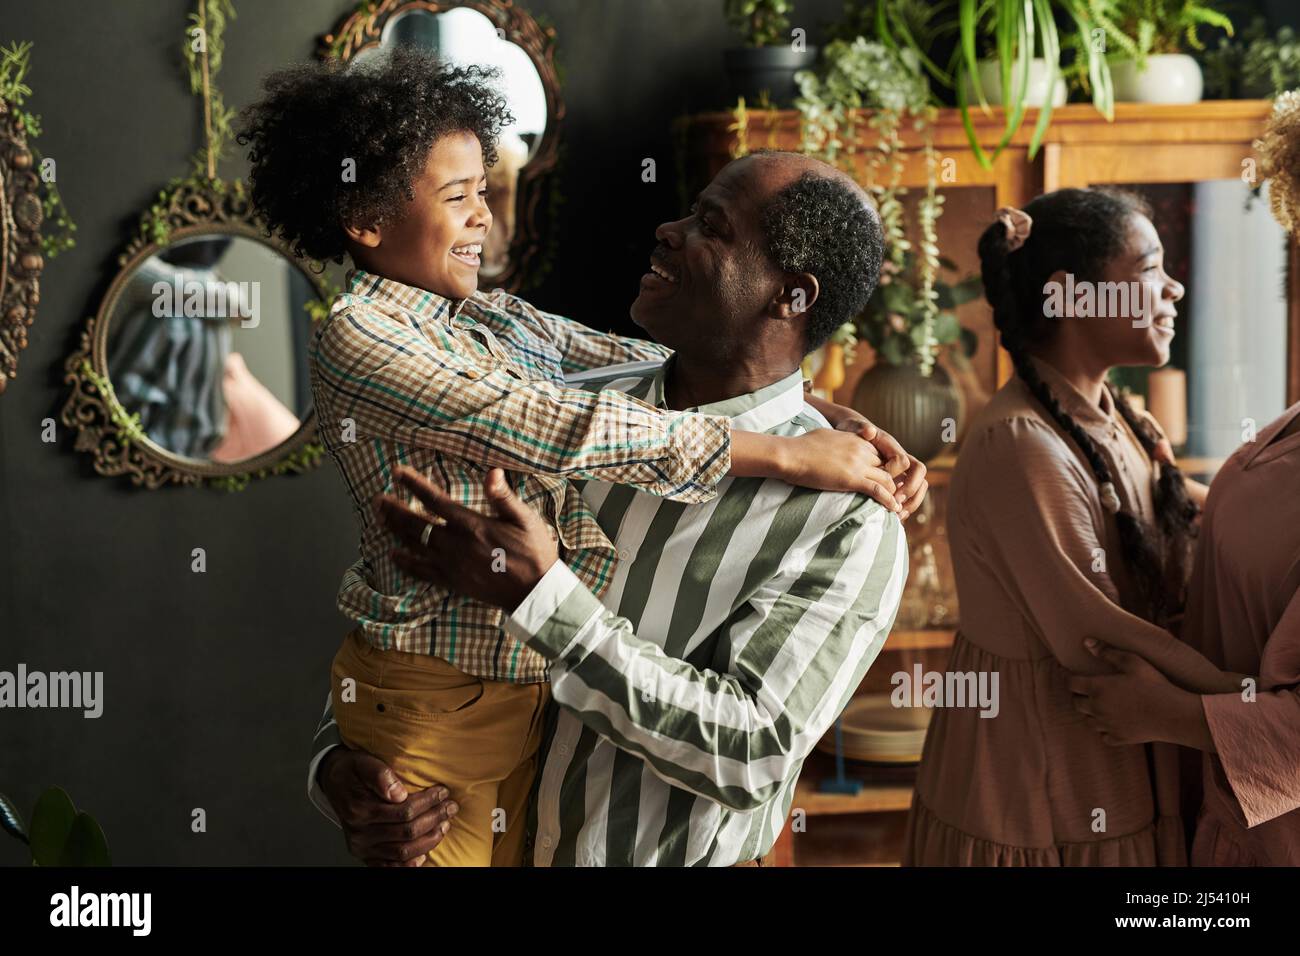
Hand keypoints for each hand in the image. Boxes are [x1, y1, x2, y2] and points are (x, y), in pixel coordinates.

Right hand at [317, 747, 458, 866]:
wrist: (333, 782)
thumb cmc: (352, 770)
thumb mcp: (363, 762)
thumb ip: (379, 774)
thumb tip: (399, 793)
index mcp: (360, 810)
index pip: (404, 811)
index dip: (428, 803)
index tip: (443, 792)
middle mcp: (359, 833)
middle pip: (407, 832)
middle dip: (434, 819)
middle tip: (451, 807)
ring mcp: (362, 847)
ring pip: (403, 852)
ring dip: (429, 841)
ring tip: (444, 825)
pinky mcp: (365, 855)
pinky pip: (389, 867)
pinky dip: (408, 864)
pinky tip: (424, 856)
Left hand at [376, 466, 557, 611]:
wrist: (535, 592)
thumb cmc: (534, 552)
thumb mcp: (526, 519)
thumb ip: (504, 496)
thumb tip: (491, 472)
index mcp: (473, 525)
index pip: (435, 501)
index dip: (414, 485)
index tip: (396, 472)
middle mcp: (456, 545)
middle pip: (416, 524)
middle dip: (395, 510)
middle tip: (378, 499)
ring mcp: (451, 565)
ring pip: (414, 545)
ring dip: (395, 531)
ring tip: (380, 518)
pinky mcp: (452, 582)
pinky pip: (421, 572)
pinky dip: (405, 562)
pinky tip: (393, 554)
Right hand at [781, 429, 902, 514]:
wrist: (792, 454)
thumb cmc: (801, 446)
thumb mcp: (827, 436)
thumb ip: (839, 441)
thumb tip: (835, 447)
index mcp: (856, 439)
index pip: (880, 454)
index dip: (883, 468)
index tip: (882, 479)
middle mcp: (862, 450)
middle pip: (887, 467)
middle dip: (891, 481)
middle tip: (893, 495)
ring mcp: (858, 465)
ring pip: (887, 480)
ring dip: (893, 493)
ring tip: (895, 506)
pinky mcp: (852, 479)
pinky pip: (878, 491)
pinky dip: (889, 501)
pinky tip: (894, 510)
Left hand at [834, 419, 929, 520]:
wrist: (852, 432)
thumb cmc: (852, 430)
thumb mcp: (854, 427)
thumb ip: (861, 428)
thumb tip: (870, 431)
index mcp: (891, 446)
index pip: (903, 461)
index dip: (895, 472)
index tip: (882, 480)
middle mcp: (900, 457)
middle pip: (919, 472)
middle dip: (911, 489)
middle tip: (896, 503)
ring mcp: (901, 469)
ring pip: (919, 485)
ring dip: (912, 501)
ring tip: (899, 515)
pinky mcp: (898, 479)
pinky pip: (910, 493)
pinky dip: (906, 506)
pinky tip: (896, 516)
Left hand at [1066, 638, 1212, 748]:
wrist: (1173, 714)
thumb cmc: (1153, 684)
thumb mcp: (1132, 661)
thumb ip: (1108, 652)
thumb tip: (1087, 642)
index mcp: (1097, 688)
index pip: (1071, 684)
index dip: (1070, 678)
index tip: (1073, 676)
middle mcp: (1097, 708)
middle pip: (1076, 703)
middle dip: (1079, 696)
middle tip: (1088, 690)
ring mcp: (1106, 725)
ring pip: (1088, 721)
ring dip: (1091, 713)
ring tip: (1102, 705)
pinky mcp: (1118, 738)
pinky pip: (1103, 735)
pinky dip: (1105, 729)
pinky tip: (1113, 722)